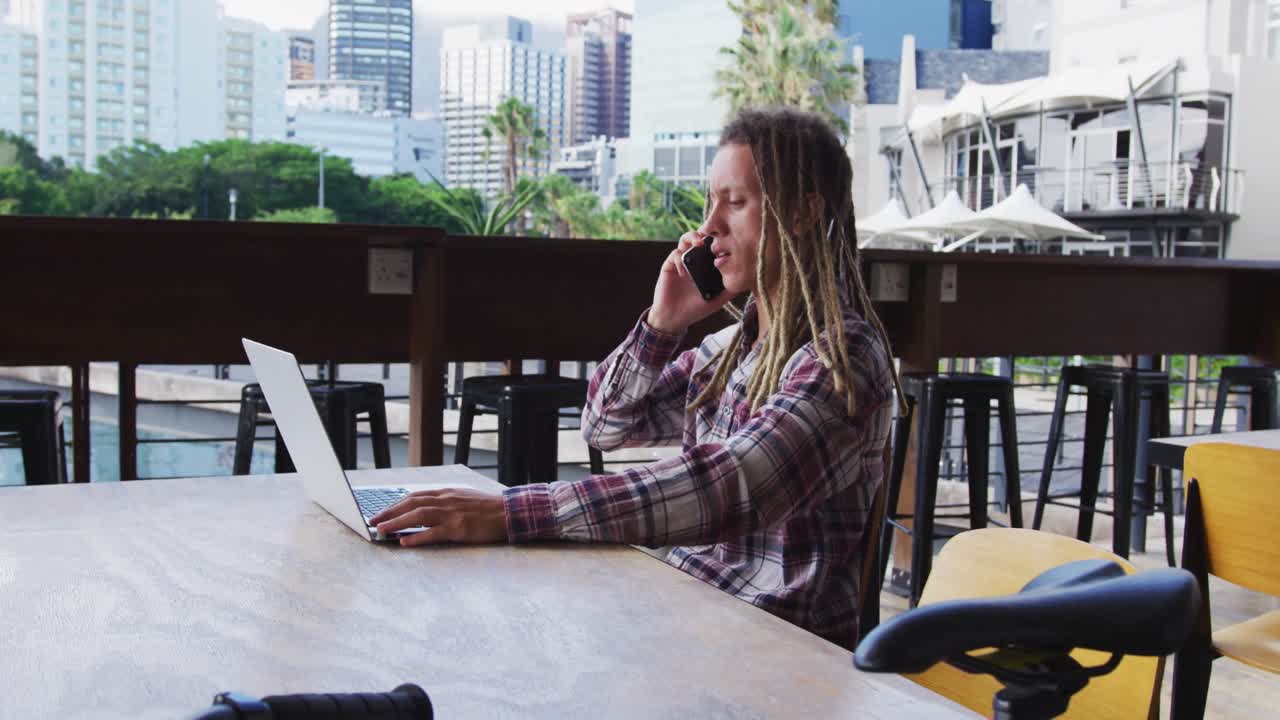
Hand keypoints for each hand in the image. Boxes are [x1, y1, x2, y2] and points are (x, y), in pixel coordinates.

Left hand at [369, 487, 507, 546]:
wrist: (509, 511)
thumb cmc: (487, 508)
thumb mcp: (463, 497)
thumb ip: (445, 501)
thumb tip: (426, 507)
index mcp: (446, 493)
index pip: (414, 496)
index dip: (395, 504)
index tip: (381, 512)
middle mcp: (446, 500)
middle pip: (411, 503)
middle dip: (389, 512)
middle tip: (373, 521)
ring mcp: (452, 514)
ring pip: (418, 515)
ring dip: (396, 522)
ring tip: (381, 529)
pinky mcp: (459, 528)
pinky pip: (433, 532)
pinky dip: (417, 536)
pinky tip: (404, 541)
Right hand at [646, 231, 733, 333]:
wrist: (674, 318)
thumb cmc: (696, 309)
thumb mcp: (718, 300)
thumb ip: (730, 290)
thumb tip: (746, 281)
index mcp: (706, 265)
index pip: (712, 245)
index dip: (718, 239)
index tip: (726, 239)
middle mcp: (694, 260)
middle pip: (699, 237)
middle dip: (705, 233)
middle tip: (711, 237)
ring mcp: (681, 262)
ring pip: (685, 240)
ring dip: (692, 238)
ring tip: (699, 244)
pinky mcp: (669, 266)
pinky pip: (674, 255)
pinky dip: (680, 260)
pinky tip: (684, 273)